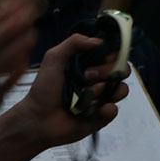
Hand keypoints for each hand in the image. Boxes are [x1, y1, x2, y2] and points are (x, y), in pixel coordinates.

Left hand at [17, 33, 129, 149]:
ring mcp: (101, 98)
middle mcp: (99, 80)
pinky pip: (114, 110)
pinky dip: (105, 109)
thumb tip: (99, 41)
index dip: (113, 54)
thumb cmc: (43, 89)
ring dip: (106, 90)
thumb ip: (74, 43)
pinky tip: (90, 110)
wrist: (37, 119)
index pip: (114, 54)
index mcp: (90, 64)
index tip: (102, 56)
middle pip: (122, 69)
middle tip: (87, 76)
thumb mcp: (54, 58)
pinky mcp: (100, 116)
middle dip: (107, 71)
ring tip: (88, 95)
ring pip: (122, 89)